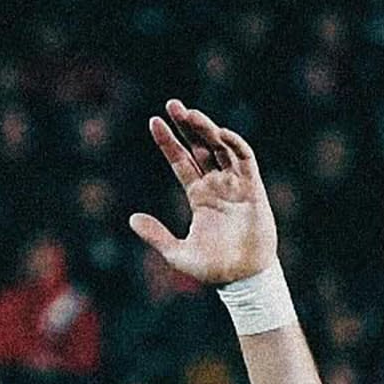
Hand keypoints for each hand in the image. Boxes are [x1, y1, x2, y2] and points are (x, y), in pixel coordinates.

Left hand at [129, 99, 278, 286]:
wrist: (243, 279)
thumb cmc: (214, 268)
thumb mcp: (177, 254)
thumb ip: (156, 235)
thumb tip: (131, 219)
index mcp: (198, 195)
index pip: (180, 161)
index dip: (168, 142)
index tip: (154, 122)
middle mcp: (216, 184)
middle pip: (200, 146)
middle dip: (187, 125)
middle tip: (172, 105)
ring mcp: (235, 183)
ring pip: (220, 147)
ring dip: (207, 129)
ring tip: (190, 115)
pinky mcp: (253, 188)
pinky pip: (245, 158)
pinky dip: (234, 144)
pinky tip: (220, 133)